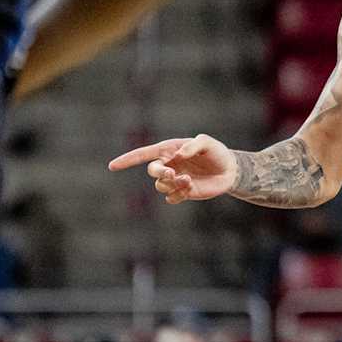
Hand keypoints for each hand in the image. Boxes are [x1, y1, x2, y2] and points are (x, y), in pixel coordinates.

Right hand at [108, 134, 236, 202]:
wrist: (229, 170)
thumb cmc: (216, 153)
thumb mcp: (207, 143)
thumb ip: (193, 145)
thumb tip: (178, 155)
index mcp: (169, 150)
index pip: (144, 154)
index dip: (127, 160)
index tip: (112, 166)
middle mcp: (168, 165)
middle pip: (152, 171)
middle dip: (160, 173)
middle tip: (173, 173)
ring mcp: (174, 179)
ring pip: (160, 186)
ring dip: (172, 184)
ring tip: (188, 180)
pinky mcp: (182, 192)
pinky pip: (170, 197)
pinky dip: (178, 195)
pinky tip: (190, 188)